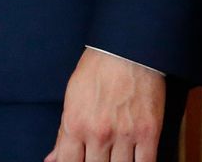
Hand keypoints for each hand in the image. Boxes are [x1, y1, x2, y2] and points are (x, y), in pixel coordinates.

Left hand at [46, 48, 165, 161]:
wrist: (125, 51)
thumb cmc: (96, 71)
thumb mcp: (71, 99)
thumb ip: (63, 134)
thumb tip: (52, 159)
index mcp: (75, 124)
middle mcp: (98, 133)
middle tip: (98, 156)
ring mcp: (124, 135)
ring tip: (113, 156)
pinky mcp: (148, 133)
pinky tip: (134, 160)